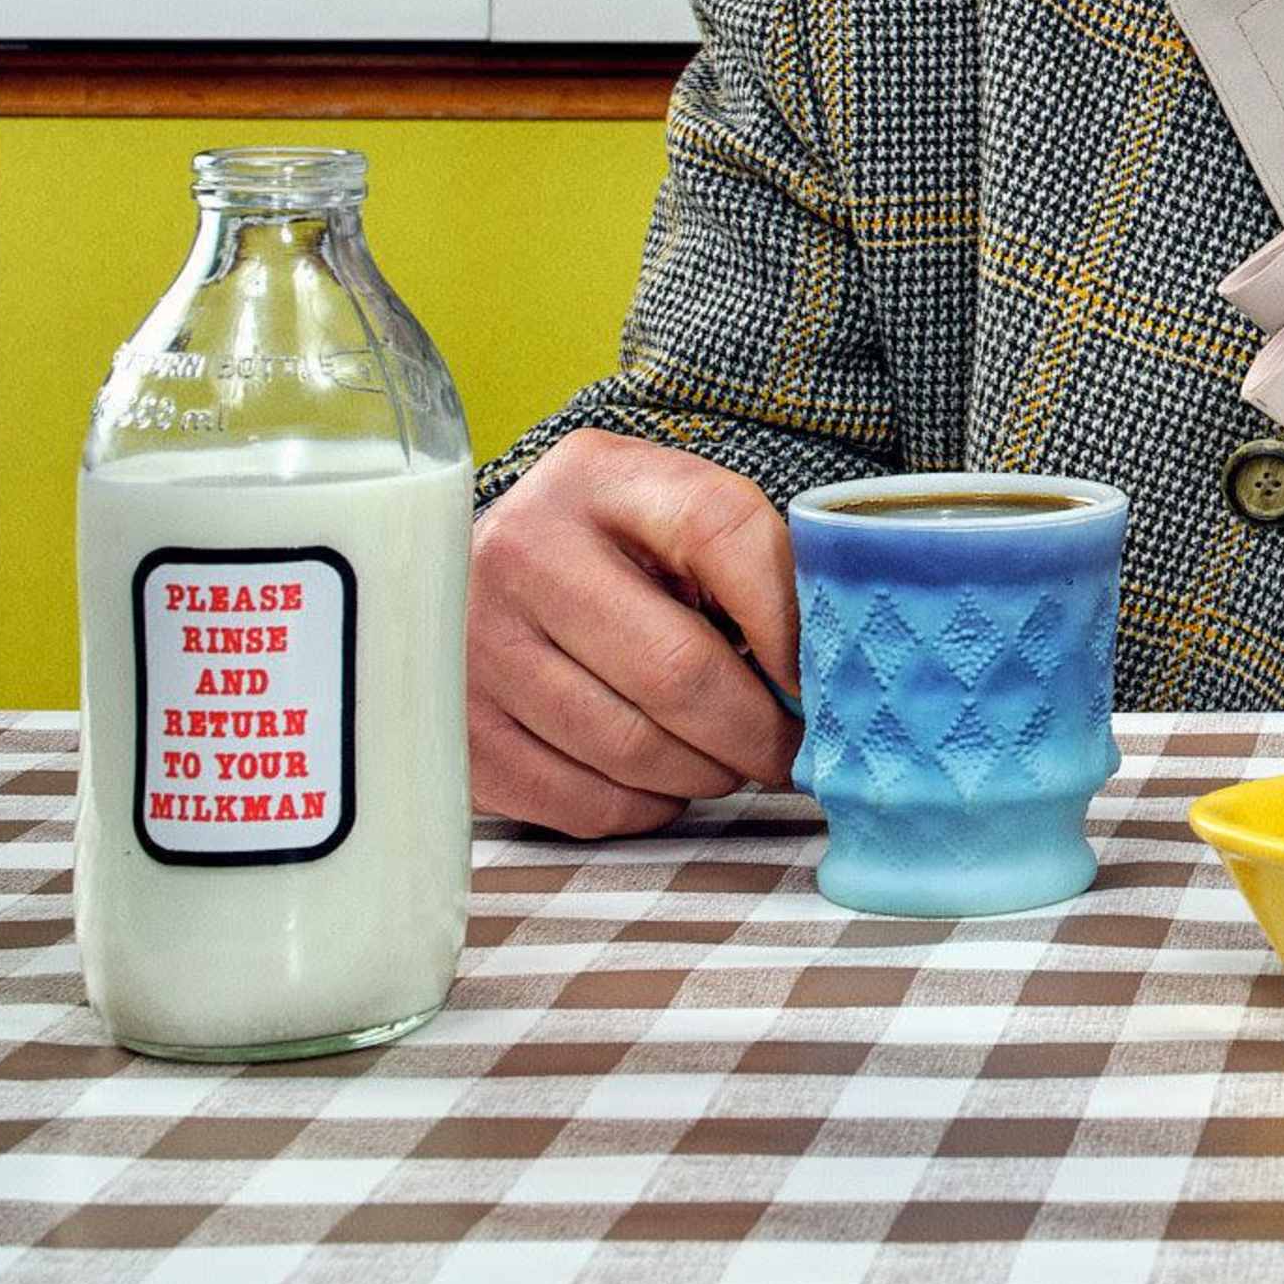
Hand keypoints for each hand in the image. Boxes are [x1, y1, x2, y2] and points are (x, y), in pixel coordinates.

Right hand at [469, 428, 802, 838]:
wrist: (460, 580)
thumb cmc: (609, 555)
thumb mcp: (671, 519)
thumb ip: (749, 566)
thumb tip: (828, 671)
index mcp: (599, 477)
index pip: (722, 531)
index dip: (789, 617)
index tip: (820, 674)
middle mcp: (524, 550)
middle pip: (677, 670)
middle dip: (756, 730)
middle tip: (789, 750)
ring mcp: (475, 643)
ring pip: (632, 749)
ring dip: (706, 773)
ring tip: (727, 761)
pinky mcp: (455, 728)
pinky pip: (579, 801)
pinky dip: (643, 806)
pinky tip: (659, 780)